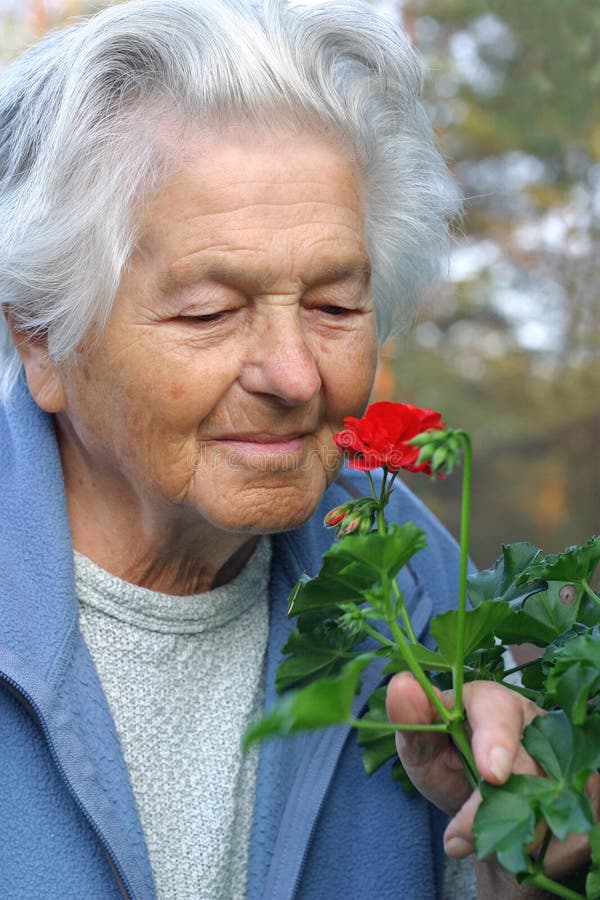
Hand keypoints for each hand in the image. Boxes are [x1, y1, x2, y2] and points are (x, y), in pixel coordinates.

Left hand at [386, 673, 598, 889]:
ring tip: (484, 844)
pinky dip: (543, 855)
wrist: (478, 814)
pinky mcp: (586, 797)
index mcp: (493, 702)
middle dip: (493, 808)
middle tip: (459, 839)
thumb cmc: (447, 764)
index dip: (497, 740)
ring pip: (554, 803)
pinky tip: (519, 850)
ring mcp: (568, 761)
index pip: (500, 711)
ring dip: (516, 836)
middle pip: (529, 765)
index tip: (492, 773)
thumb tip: (401, 685)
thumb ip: (411, 721)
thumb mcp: (420, 747)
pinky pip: (575, 836)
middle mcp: (538, 725)